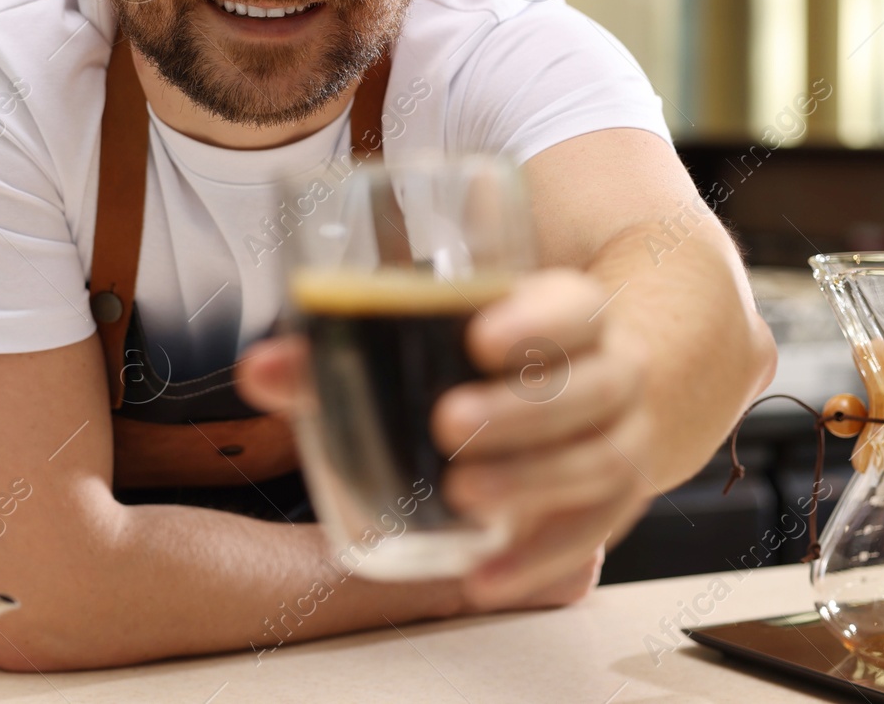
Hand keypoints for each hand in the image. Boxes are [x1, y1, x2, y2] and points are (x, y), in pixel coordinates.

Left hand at [236, 268, 660, 611]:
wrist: (585, 387)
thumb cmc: (485, 358)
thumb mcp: (435, 337)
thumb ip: (345, 353)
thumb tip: (261, 369)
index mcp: (569, 313)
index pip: (572, 307)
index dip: (536, 321)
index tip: (480, 339)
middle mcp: (610, 372)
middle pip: (590, 387)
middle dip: (521, 410)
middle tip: (448, 424)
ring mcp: (622, 439)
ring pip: (600, 461)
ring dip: (532, 482)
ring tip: (462, 495)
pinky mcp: (612, 503)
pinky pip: (591, 534)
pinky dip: (539, 559)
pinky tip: (486, 578)